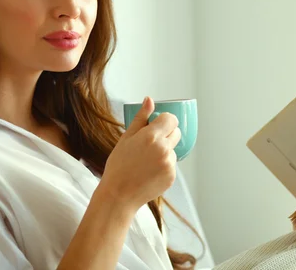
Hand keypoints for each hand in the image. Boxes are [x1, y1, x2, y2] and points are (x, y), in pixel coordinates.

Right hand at [98, 97, 180, 212]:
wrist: (119, 195)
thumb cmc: (119, 165)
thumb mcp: (126, 138)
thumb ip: (141, 118)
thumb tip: (149, 100)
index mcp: (151, 136)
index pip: (171, 118)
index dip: (164, 121)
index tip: (156, 126)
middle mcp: (164, 149)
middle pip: (176, 132)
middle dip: (167, 134)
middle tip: (150, 144)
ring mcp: (169, 164)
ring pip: (174, 149)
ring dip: (165, 151)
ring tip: (146, 161)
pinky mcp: (172, 176)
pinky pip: (172, 165)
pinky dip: (164, 166)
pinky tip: (149, 172)